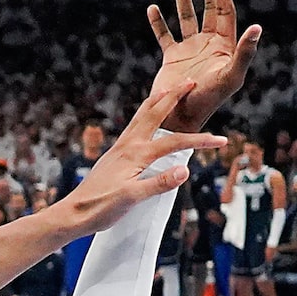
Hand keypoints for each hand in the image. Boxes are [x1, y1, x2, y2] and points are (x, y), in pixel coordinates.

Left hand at [59, 82, 225, 237]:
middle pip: (155, 113)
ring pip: (141, 117)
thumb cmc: (101, 208)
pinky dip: (144, 116)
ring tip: (167, 91)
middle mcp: (128, 145)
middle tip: (190, 81)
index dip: (201, 141)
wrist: (74, 213)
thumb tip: (185, 170)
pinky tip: (144, 122)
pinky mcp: (114, 155)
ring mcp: (119, 148)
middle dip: (174, 97)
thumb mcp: (132, 198)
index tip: (222, 141)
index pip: (176, 142)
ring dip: (157, 102)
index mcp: (136, 154)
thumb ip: (159, 183)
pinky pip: (133, 127)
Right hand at [143, 0, 263, 131]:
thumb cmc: (209, 99)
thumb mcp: (230, 75)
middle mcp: (208, 45)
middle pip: (211, 10)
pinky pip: (164, 36)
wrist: (181, 117)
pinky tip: (153, 9)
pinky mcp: (172, 59)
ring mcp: (189, 51)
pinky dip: (158, 23)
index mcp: (224, 46)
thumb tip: (258, 27)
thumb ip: (244, 52)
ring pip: (187, 19)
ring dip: (185, 1)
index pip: (225, 11)